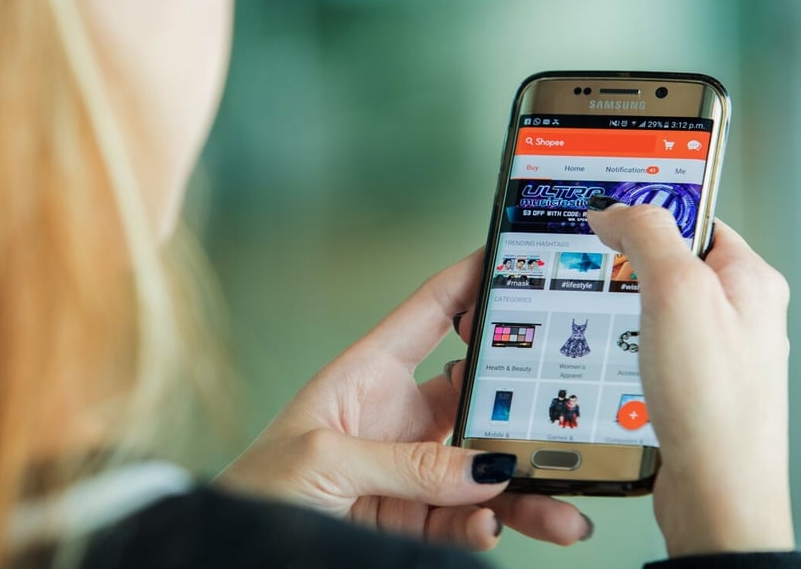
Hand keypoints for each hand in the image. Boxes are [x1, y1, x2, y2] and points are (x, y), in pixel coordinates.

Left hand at [215, 251, 591, 549]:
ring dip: (524, 487)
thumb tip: (482, 468)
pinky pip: (464, 518)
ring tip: (562, 507)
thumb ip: (403, 463)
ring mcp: (410, 469)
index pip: (431, 315)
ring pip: (483, 470)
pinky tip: (492, 527)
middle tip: (567, 417)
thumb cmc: (256, 487)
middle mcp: (398, 416)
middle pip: (477, 399)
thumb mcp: (321, 459)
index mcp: (368, 374)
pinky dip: (486, 525)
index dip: (471, 282)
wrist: (233, 550)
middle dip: (523, 410)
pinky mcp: (413, 517)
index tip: (519, 261)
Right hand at [587, 203, 794, 556]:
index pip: (696, 217)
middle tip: (594, 268)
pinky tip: (608, 359)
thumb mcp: (676, 292)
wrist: (716, 494)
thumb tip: (615, 209)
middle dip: (626, 265)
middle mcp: (738, 314)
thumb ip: (647, 236)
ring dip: (621, 310)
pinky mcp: (691, 387)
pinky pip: (648, 348)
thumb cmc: (714, 404)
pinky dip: (622, 348)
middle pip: (671, 263)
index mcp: (750, 280)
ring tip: (600, 318)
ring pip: (655, 308)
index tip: (607, 210)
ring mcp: (714, 353)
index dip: (650, 210)